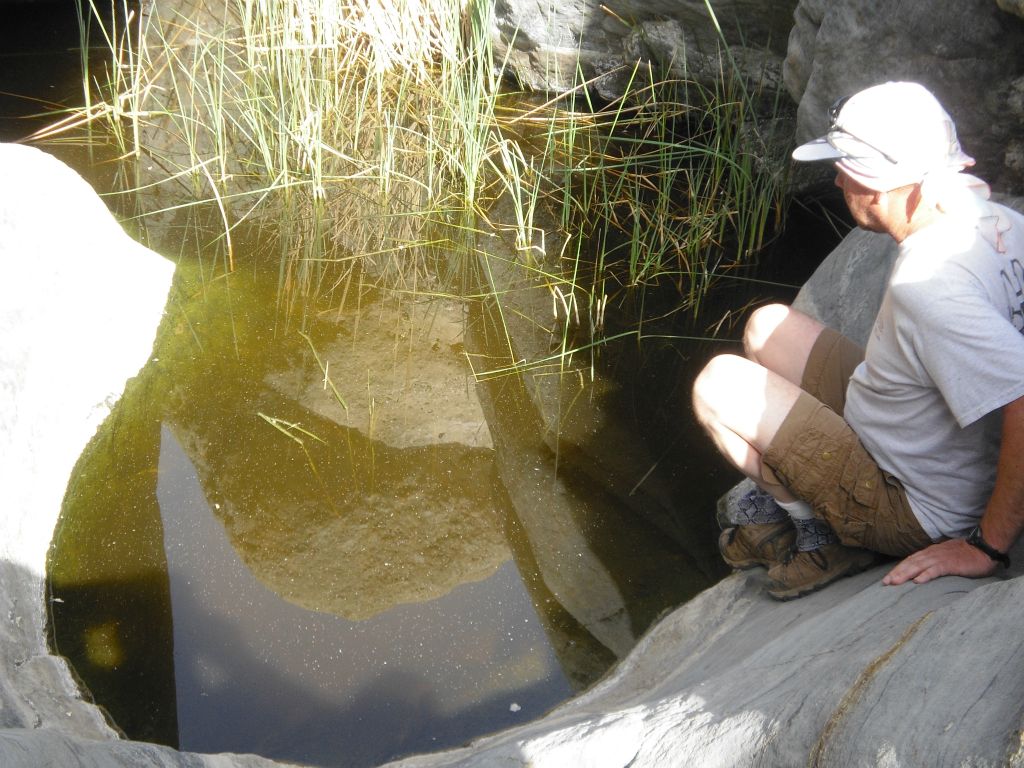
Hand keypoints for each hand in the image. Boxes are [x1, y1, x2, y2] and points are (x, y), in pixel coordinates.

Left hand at [882, 539, 998, 585]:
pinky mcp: (951, 564)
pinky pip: (936, 570)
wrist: (984, 549)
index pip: (910, 561)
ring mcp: (941, 558)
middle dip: (897, 572)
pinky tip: (918, 581)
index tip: (888, 578)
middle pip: (910, 563)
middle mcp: (932, 554)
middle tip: (885, 582)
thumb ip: (934, 562)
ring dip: (906, 574)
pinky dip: (926, 575)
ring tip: (895, 582)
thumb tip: (923, 571)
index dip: (898, 569)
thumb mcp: (945, 556)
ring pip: (919, 566)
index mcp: (930, 553)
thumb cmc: (966, 554)